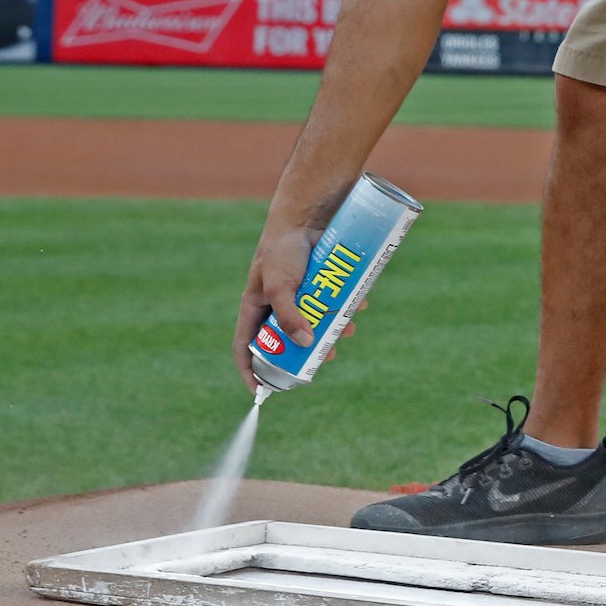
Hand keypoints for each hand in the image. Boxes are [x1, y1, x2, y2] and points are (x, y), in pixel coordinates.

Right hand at [231, 220, 335, 388]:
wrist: (309, 213)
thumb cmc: (284, 248)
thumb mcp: (280, 285)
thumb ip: (290, 315)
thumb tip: (307, 346)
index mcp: (255, 306)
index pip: (245, 346)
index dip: (250, 370)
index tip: (260, 393)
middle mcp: (275, 303)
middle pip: (286, 340)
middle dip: (307, 353)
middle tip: (325, 359)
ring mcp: (299, 292)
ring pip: (314, 322)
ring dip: (333, 330)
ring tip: (349, 330)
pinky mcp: (321, 280)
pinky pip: (333, 302)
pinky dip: (346, 308)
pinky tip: (360, 306)